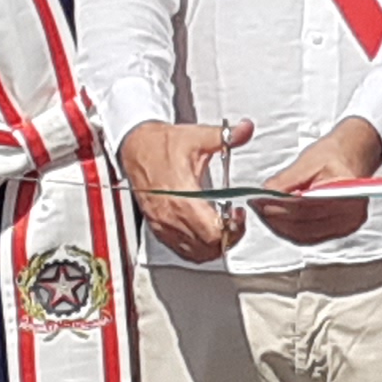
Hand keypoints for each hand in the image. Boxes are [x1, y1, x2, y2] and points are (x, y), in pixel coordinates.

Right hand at [119, 118, 253, 261]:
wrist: (136, 148)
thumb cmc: (162, 145)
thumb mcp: (197, 136)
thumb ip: (226, 135)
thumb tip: (246, 129)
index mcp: (183, 195)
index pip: (212, 232)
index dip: (231, 228)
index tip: (238, 214)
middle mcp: (171, 215)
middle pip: (207, 247)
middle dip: (227, 237)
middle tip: (233, 221)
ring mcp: (163, 225)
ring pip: (196, 253)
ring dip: (213, 246)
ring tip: (221, 228)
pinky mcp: (158, 228)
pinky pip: (181, 250)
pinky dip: (197, 248)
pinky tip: (205, 233)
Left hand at [251, 115, 381, 246]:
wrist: (351, 157)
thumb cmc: (333, 156)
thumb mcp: (307, 161)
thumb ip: (285, 181)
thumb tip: (264, 195)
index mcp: (348, 192)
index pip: (307, 207)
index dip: (280, 206)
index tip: (260, 201)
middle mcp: (351, 214)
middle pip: (304, 223)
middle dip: (276, 217)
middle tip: (257, 207)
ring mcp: (346, 226)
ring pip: (304, 234)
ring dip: (280, 226)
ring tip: (264, 211)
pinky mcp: (338, 232)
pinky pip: (308, 237)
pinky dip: (289, 230)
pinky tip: (277, 220)